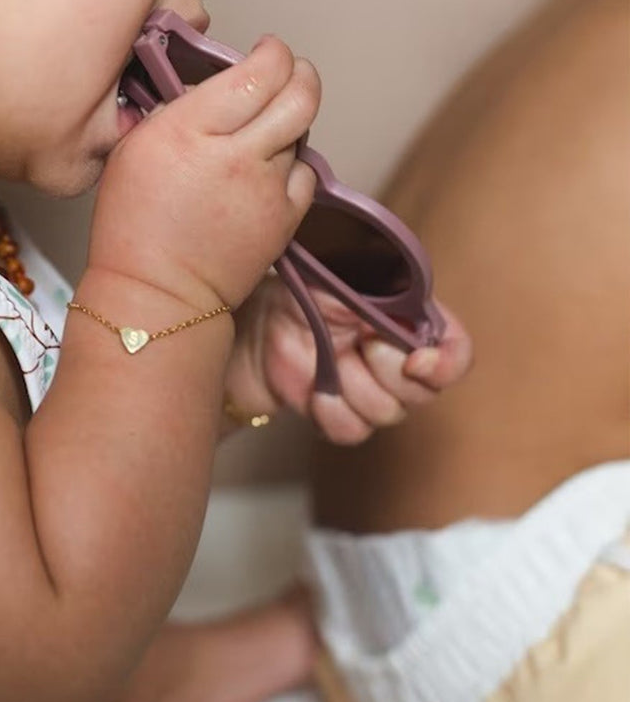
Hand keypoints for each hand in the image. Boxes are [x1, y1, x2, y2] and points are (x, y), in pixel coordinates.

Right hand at [88, 37, 319, 313]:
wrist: (156, 294)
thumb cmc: (134, 225)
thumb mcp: (134, 149)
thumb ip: (176, 110)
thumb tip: (212, 85)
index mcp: (189, 130)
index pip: (258, 72)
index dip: (272, 54)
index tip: (265, 52)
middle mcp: (235, 155)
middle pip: (299, 95)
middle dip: (300, 74)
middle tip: (288, 72)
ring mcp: (266, 189)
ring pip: (302, 133)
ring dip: (289, 123)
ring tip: (264, 132)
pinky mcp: (285, 220)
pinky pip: (305, 175)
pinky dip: (293, 165)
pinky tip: (269, 171)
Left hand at [225, 275, 472, 443]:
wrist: (247, 323)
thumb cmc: (294, 287)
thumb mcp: (335, 270)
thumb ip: (373, 273)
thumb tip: (400, 273)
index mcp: (404, 316)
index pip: (454, 349)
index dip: (447, 362)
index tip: (419, 360)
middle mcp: (394, 356)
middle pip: (424, 391)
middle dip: (391, 371)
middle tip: (360, 345)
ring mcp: (365, 387)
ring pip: (387, 412)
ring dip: (355, 388)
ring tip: (328, 361)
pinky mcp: (336, 413)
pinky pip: (353, 431)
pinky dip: (332, 413)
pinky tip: (314, 393)